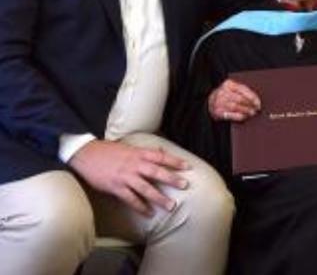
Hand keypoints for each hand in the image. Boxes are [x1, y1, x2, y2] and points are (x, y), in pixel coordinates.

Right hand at [68, 140, 188, 215]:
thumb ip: (144, 152)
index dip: (175, 161)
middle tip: (185, 186)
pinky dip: (140, 206)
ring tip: (171, 206)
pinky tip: (148, 213)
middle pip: (156, 172)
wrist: (85, 154)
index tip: (188, 166)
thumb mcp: (128, 147)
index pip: (161, 156)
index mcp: (138, 153)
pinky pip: (130, 199)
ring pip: (145, 188)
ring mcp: (125, 176)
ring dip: (159, 198)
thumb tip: (160, 151)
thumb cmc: (107, 150)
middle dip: (172, 179)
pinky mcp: (115, 187)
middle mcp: (134, 164)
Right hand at [208, 79, 260, 121]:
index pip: (243, 90)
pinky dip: (240, 116)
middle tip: (257, 108)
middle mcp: (223, 93)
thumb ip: (242, 91)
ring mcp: (219, 103)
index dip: (253, 97)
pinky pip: (231, 115)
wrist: (210, 102)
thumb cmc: (225, 94)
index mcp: (228, 84)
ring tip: (252, 112)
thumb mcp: (232, 88)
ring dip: (246, 111)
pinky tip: (245, 116)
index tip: (258, 102)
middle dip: (250, 105)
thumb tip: (256, 99)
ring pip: (236, 107)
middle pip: (240, 99)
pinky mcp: (218, 112)